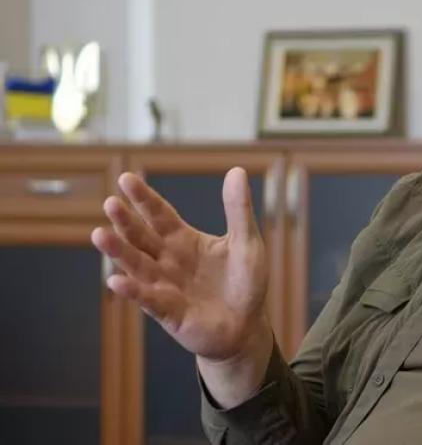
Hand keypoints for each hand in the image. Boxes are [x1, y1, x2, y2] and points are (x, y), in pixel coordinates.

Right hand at [91, 167, 269, 361]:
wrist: (247, 326)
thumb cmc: (246, 282)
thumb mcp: (247, 242)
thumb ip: (238, 209)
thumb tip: (236, 170)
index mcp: (184, 240)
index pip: (159, 214)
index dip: (144, 198)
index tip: (126, 179)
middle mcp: (168, 261)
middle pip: (141, 237)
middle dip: (125, 221)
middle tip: (110, 203)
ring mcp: (164, 286)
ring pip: (136, 265)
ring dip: (118, 252)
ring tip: (99, 234)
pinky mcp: (168, 312)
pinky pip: (148, 299)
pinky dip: (133, 290)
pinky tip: (116, 280)